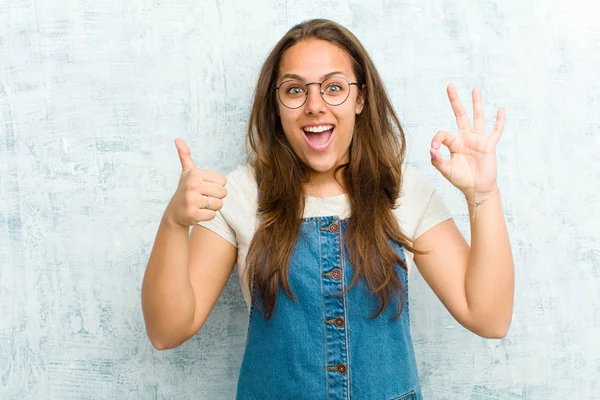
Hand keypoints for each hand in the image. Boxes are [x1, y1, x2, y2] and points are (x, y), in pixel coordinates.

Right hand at [163, 139, 226, 226]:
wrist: (175, 212)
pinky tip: (199, 212)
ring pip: (219, 204)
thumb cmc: (185, 190)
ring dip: (213, 207)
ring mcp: (192, 200)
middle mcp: (193, 185)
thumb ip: (185, 155)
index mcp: (195, 174)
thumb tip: (178, 139)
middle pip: (223, 193)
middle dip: (216, 197)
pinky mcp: (193, 214)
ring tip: (201, 205)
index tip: (204, 187)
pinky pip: (213, 215)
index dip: (216, 186)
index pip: (223, 181)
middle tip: (204, 197)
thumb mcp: (186, 172)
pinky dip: (208, 216)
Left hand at [429, 84, 505, 201]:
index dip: (437, 139)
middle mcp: (466, 138)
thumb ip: (437, 160)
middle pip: (460, 115)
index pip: (443, 134)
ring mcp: (478, 140)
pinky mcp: (489, 145)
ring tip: (475, 90)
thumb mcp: (446, 170)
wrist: (477, 189)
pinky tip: (501, 109)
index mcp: (454, 144)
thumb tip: (430, 149)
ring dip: (476, 103)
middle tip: (449, 86)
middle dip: (455, 101)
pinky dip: (499, 121)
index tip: (434, 147)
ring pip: (478, 117)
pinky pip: (496, 131)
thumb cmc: (461, 180)